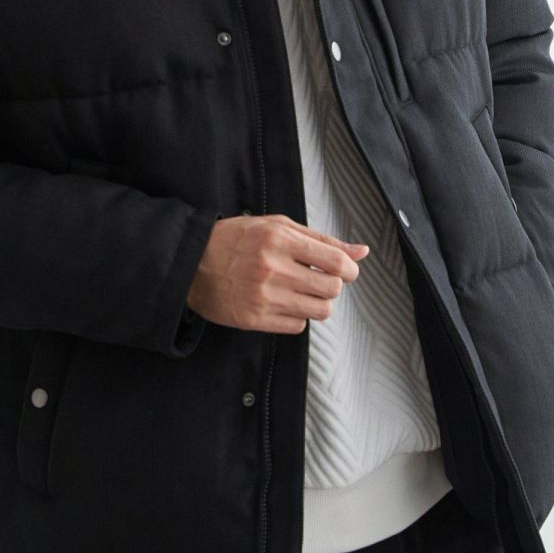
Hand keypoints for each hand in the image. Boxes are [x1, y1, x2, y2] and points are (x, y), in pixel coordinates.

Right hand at [186, 213, 367, 333]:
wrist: (192, 263)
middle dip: (332, 285)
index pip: (335, 261)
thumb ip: (321, 240)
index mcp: (280, 240)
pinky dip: (297, 315)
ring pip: (320, 310)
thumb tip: (362, 251)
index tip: (345, 269)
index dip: (348, 268)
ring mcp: (264, 297)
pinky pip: (298, 325)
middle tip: (318, 278)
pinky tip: (282, 302)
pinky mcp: (255, 320)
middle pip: (332, 289)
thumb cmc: (237, 239)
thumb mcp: (277, 227)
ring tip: (300, 291)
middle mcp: (273, 269)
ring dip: (317, 302)